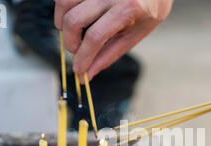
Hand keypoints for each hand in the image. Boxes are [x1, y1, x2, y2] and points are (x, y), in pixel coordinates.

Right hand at [55, 0, 173, 79]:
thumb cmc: (148, 10)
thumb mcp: (135, 35)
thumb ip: (110, 54)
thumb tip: (89, 73)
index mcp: (127, 8)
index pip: (95, 36)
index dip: (83, 57)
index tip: (79, 70)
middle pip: (74, 20)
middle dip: (69, 43)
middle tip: (76, 51)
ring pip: (63, 2)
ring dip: (62, 23)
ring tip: (72, 33)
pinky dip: (64, 8)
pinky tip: (73, 16)